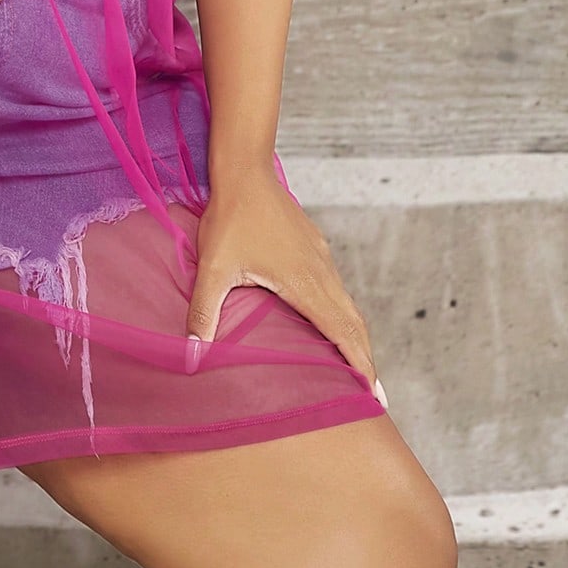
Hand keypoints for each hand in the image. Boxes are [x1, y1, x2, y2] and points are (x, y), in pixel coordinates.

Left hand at [185, 166, 387, 409]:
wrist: (245, 171)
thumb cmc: (230, 218)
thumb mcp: (213, 268)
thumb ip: (204, 311)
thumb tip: (192, 354)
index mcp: (306, 282)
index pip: (343, 332)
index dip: (360, 365)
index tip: (375, 396)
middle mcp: (322, 272)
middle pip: (354, 323)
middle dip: (365, 360)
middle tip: (374, 396)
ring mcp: (321, 257)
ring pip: (347, 305)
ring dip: (355, 336)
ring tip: (357, 367)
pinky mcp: (314, 246)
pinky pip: (336, 288)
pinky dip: (342, 314)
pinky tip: (330, 322)